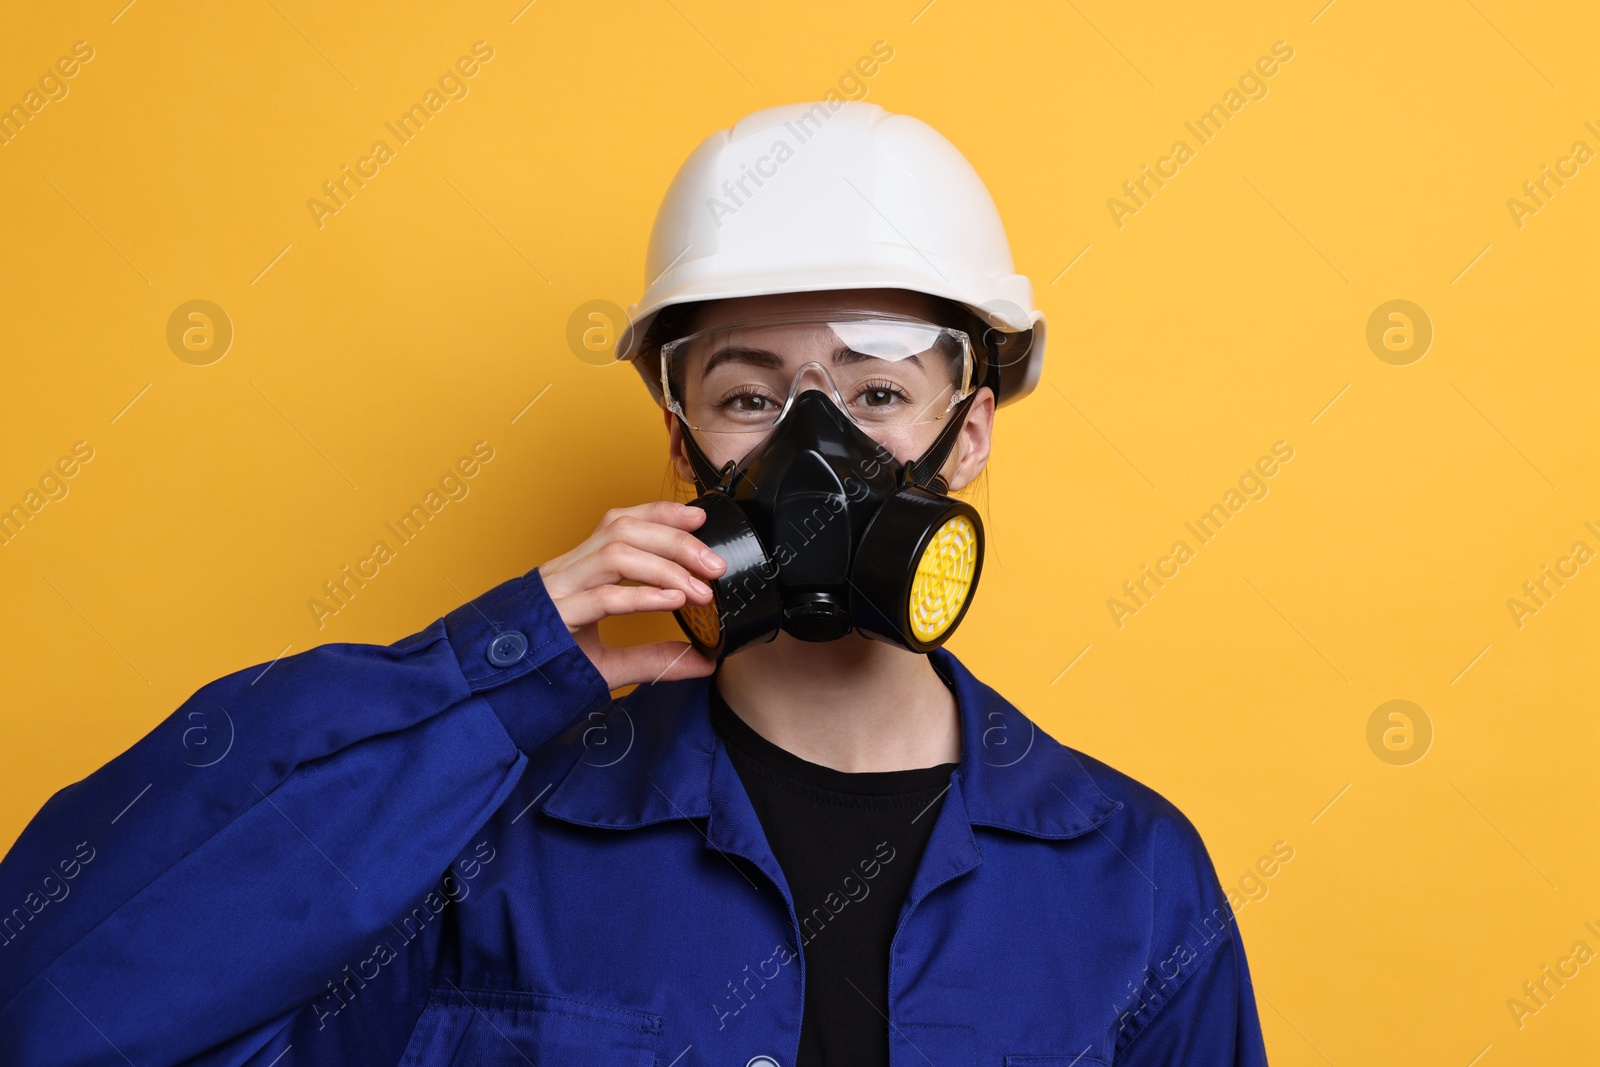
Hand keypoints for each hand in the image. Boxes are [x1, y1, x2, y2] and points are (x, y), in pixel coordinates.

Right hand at [537, 501, 725, 689]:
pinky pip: (603, 596)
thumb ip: (654, 660)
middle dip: (675, 539)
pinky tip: (673, 601)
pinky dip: (642, 595)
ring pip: (616, 553)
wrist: (495, 692)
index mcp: (578, 570)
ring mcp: (560, 590)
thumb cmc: (546, 668)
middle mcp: (568, 571)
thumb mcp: (609, 664)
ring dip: (666, 565)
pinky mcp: (557, 617)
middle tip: (715, 564)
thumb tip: (704, 662)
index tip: (698, 519)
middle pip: (624, 529)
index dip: (660, 513)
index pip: (621, 522)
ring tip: (701, 589)